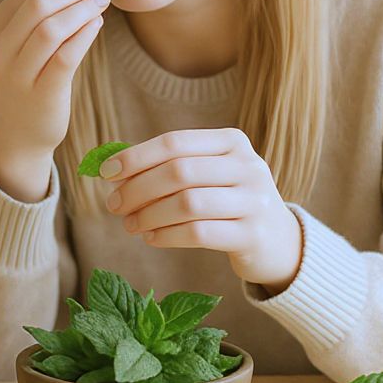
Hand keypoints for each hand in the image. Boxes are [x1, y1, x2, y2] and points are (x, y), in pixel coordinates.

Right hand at [0, 0, 116, 200]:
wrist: (20, 132)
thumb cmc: (34, 76)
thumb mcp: (29, 38)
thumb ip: (47, 8)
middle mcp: (0, 46)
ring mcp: (16, 71)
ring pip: (49, 26)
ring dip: (83, 5)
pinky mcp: (39, 92)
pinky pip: (64, 56)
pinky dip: (84, 34)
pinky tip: (98, 22)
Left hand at [100, 128, 303, 291]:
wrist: (277, 241)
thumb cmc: (226, 200)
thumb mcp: (205, 174)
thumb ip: (166, 166)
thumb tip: (111, 169)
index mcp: (232, 141)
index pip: (174, 143)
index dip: (135, 157)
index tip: (105, 173)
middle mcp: (248, 166)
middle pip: (178, 172)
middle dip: (137, 189)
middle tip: (113, 205)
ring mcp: (254, 200)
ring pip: (187, 204)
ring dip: (149, 215)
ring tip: (130, 224)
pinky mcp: (253, 235)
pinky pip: (198, 233)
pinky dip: (166, 235)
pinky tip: (151, 238)